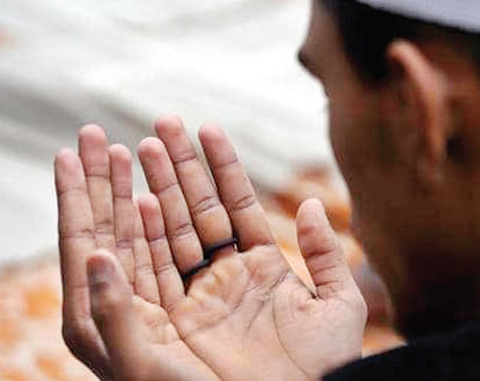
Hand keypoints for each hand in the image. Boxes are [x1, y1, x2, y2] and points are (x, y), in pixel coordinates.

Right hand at [55, 117, 366, 380]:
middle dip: (181, 165)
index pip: (238, 202)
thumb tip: (309, 205)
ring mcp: (202, 293)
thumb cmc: (325, 367)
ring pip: (175, 230)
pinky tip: (142, 200)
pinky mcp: (181, 318)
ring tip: (142, 146)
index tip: (206, 127)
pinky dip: (152, 235)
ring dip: (160, 188)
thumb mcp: (337, 305)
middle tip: (163, 123)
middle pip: (199, 208)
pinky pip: (163, 269)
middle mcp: (227, 274)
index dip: (222, 165)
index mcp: (263, 265)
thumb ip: (326, 254)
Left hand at [55, 125, 217, 379]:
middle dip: (115, 179)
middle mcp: (167, 298)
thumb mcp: (142, 369)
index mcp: (131, 320)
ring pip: (178, 218)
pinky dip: (214, 194)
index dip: (80, 199)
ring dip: (163, 177)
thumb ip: (114, 316)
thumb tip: (94, 256)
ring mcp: (211, 284)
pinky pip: (231, 223)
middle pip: (131, 225)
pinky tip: (194, 168)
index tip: (70, 155)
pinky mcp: (255, 274)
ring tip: (150, 136)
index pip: (94, 244)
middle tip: (101, 134)